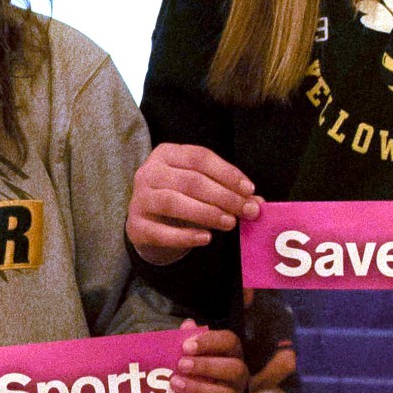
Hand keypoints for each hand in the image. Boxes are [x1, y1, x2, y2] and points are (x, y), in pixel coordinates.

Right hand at [127, 144, 259, 265]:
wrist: (148, 222)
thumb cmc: (181, 196)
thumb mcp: (202, 186)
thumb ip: (228, 191)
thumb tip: (257, 202)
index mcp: (166, 154)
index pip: (199, 157)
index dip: (226, 172)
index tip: (249, 189)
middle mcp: (149, 173)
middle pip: (190, 181)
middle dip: (223, 196)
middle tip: (247, 210)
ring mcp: (139, 199)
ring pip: (174, 203)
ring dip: (207, 213)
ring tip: (230, 223)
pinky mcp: (136, 226)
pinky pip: (161, 232)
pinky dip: (186, 236)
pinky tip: (206, 238)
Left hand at [171, 321, 247, 392]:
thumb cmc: (192, 374)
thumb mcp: (188, 356)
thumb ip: (187, 341)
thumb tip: (188, 324)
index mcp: (230, 354)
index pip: (229, 341)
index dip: (210, 341)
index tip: (186, 345)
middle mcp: (238, 376)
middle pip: (235, 368)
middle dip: (207, 365)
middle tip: (181, 364)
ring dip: (201, 389)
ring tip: (177, 384)